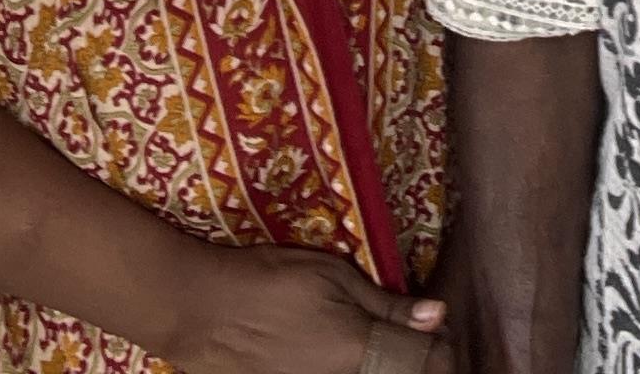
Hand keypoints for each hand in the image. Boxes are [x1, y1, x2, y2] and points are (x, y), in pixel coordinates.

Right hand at [162, 244, 446, 373]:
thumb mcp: (332, 276)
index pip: (427, 361)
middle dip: (412, 362)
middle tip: (409, 342)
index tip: (434, 330)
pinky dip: (350, 371)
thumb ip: (387, 304)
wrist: (199, 311)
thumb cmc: (267, 281)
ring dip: (383, 368)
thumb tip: (438, 316)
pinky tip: (338, 357)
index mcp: (361, 352)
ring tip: (376, 351)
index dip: (439, 346)